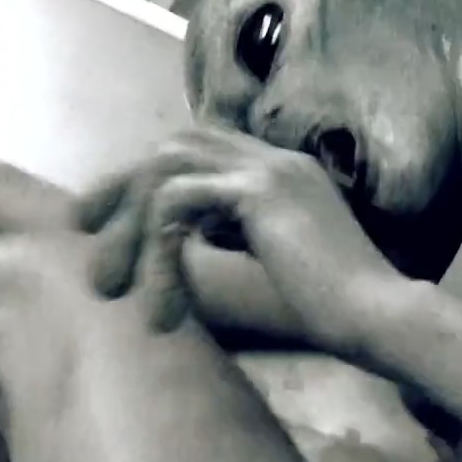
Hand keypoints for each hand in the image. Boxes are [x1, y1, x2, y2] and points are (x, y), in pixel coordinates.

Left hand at [79, 128, 402, 351]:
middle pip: (174, 144)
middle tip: (80, 227)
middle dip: (120, 184)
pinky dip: (156, 252)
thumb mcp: (279, 261)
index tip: (113, 222)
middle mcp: (276, 158)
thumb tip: (194, 238)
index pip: (201, 150)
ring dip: (126, 226)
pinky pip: (178, 203)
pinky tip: (160, 301)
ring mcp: (269, 168)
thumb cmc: (341, 307)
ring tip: (107, 285)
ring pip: (165, 170)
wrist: (381, 317)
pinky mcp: (260, 192)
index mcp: (285, 171)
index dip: (150, 178)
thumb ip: (239, 237)